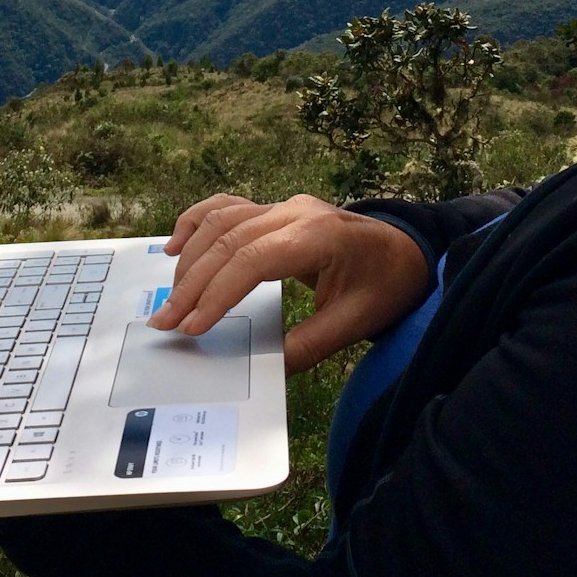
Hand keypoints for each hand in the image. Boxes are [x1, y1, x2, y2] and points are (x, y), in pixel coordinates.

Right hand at [146, 193, 430, 373]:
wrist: (410, 250)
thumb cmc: (387, 284)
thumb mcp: (355, 322)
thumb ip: (309, 345)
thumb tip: (262, 370)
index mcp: (317, 235)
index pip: (251, 260)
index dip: (216, 294)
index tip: (192, 328)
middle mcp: (294, 211)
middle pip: (227, 241)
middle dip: (191, 285)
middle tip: (165, 323)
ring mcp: (284, 205)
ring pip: (220, 221)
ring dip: (189, 259)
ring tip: (171, 300)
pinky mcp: (276, 209)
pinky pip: (227, 207)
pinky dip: (196, 222)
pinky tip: (174, 246)